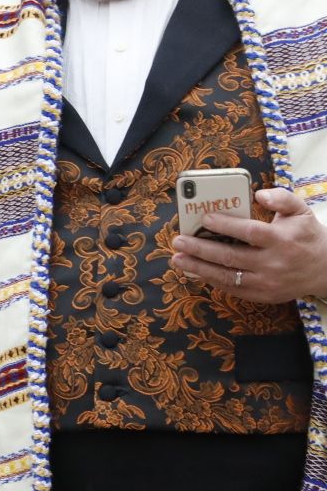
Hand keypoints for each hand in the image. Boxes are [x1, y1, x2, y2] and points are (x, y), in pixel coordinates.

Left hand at [172, 188, 326, 304]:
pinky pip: (232, 288)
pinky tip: (194, 270)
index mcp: (283, 240)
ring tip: (177, 258)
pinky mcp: (262, 296)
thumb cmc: (306, 235)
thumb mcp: (300, 211)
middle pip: (232, 256)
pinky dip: (211, 279)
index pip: (250, 233)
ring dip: (198, 267)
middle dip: (201, 249)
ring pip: (227, 276)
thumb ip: (282, 198)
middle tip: (178, 241)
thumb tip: (259, 194)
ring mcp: (267, 282)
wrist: (324, 269)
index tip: (204, 218)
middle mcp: (274, 263)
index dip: (226, 226)